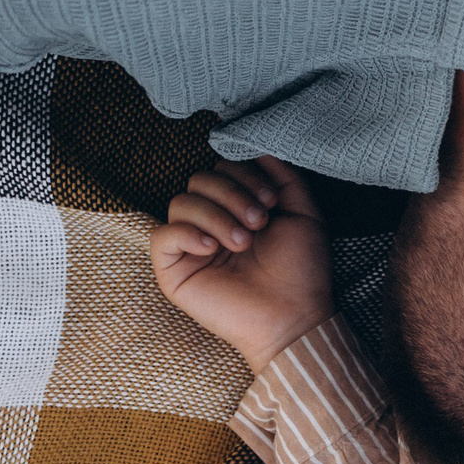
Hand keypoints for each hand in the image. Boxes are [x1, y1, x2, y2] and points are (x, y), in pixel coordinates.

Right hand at [149, 156, 334, 372]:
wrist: (294, 316)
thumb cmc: (301, 270)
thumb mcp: (303, 213)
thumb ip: (285, 177)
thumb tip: (260, 146)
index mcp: (237, 207)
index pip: (222, 167)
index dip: (244, 175)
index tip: (271, 202)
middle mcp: (210, 222)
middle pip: (199, 178)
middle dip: (232, 194)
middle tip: (259, 223)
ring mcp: (190, 245)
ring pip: (181, 201)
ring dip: (216, 216)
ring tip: (244, 242)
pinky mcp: (173, 270)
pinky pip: (161, 235)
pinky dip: (186, 234)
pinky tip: (212, 248)